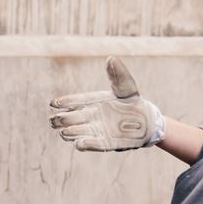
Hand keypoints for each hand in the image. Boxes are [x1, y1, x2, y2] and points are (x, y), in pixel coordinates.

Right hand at [49, 57, 164, 151]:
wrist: (148, 122)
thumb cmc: (134, 102)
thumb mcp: (127, 87)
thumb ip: (118, 75)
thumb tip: (111, 59)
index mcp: (91, 102)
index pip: (74, 101)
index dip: (64, 102)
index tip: (54, 103)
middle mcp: (90, 117)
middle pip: (69, 118)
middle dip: (60, 120)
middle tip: (55, 120)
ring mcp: (95, 131)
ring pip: (76, 132)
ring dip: (70, 133)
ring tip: (65, 132)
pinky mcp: (104, 143)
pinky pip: (92, 144)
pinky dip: (86, 144)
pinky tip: (79, 143)